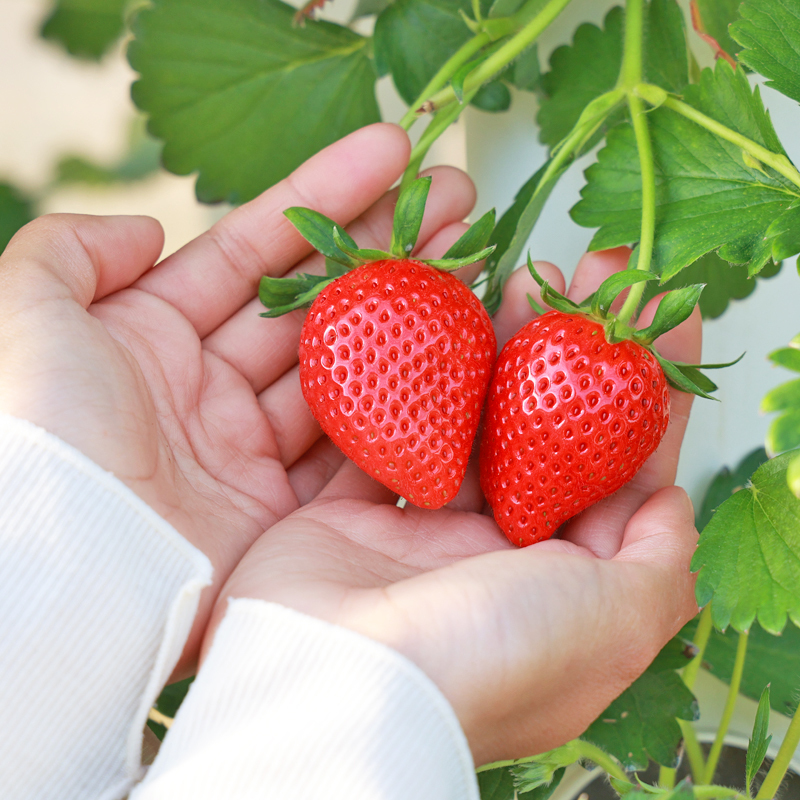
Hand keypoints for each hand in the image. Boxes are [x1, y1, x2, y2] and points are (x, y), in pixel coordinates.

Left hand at [0, 123, 476, 672]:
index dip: (324, 196)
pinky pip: (353, 451)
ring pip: (346, 369)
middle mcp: (209, 388)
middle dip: (386, 245)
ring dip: (407, 318)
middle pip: (316, 302)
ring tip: (471, 262)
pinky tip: (449, 363)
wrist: (61, 573)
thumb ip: (69, 250)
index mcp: (154, 334)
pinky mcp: (281, 512)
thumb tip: (146, 226)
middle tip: (453, 199)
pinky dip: (402, 411)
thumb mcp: (27, 316)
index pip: (257, 248)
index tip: (391, 153)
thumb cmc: (40, 440)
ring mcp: (250, 451)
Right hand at [204, 247, 700, 764]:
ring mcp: (419, 533)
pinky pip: (386, 435)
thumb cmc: (488, 657)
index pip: (617, 472)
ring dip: (495, 353)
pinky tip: (433, 329)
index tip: (659, 327)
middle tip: (589, 283)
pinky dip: (406, 386)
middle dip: (570, 358)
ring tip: (520, 277)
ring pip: (467, 423)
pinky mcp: (351, 512)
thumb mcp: (612, 621)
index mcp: (558, 581)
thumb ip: (656, 562)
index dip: (645, 399)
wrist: (336, 685)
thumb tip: (672, 506)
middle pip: (541, 433)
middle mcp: (492, 556)